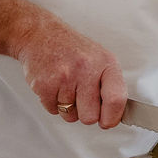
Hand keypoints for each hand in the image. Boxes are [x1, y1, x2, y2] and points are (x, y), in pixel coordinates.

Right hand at [13, 13, 126, 128]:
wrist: (41, 35)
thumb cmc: (73, 50)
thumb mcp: (100, 59)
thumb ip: (111, 85)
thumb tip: (116, 115)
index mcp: (106, 63)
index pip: (116, 99)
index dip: (112, 117)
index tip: (107, 121)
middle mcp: (86, 69)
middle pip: (90, 117)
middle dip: (85, 113)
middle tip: (80, 97)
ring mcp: (64, 76)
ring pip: (70, 116)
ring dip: (67, 107)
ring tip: (65, 87)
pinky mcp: (44, 84)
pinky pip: (53, 110)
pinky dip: (52, 102)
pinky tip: (54, 85)